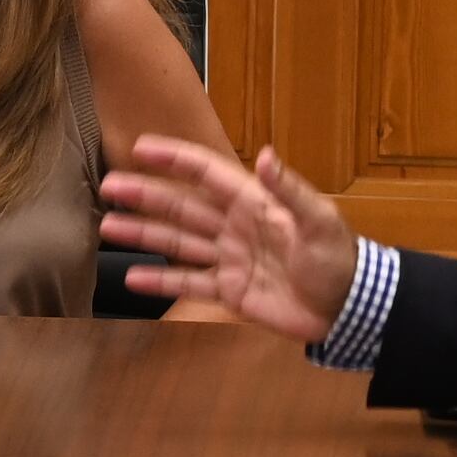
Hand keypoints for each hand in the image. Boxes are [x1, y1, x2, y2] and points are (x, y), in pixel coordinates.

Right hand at [99, 138, 358, 342]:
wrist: (348, 309)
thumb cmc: (340, 260)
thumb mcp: (319, 221)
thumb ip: (289, 189)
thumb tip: (266, 155)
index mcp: (253, 202)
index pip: (206, 173)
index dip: (174, 159)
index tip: (140, 147)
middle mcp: (234, 226)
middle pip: (181, 206)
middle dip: (145, 195)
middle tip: (109, 187)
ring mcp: (229, 259)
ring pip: (177, 242)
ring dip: (143, 234)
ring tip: (108, 227)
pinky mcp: (229, 291)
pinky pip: (188, 284)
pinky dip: (160, 282)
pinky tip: (133, 278)